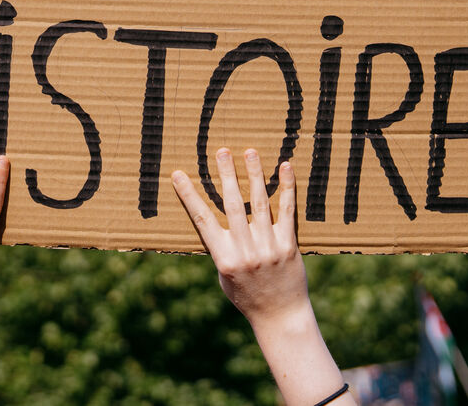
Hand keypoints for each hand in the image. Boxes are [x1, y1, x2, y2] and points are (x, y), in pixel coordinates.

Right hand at [173, 148, 349, 405]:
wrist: (280, 316)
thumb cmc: (247, 297)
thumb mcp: (224, 278)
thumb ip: (221, 249)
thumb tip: (214, 220)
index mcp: (223, 258)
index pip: (202, 220)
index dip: (189, 195)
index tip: (178, 174)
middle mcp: (245, 251)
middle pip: (232, 205)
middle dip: (225, 175)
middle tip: (221, 151)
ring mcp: (268, 247)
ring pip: (259, 203)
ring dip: (253, 175)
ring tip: (250, 151)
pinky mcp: (289, 245)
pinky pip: (287, 212)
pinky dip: (286, 188)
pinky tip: (285, 168)